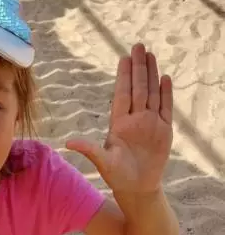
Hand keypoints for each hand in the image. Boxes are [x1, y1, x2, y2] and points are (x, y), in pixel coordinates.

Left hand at [66, 43, 172, 193]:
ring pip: (151, 93)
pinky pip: (166, 108)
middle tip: (138, 46)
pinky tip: (165, 79)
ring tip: (151, 55)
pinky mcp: (164, 130)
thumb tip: (67, 142)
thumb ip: (89, 149)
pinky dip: (166, 94)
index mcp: (119, 123)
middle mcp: (135, 119)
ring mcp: (150, 123)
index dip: (124, 76)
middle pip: (138, 88)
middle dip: (139, 68)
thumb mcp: (102, 162)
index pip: (123, 94)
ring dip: (152, 75)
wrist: (137, 188)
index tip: (124, 58)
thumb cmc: (117, 176)